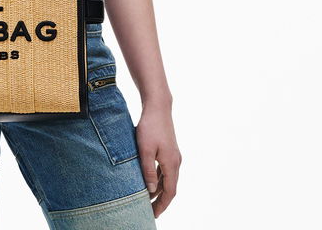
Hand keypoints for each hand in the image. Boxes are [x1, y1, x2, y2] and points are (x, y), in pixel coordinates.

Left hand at [136, 101, 180, 217]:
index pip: (170, 191)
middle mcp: (176, 161)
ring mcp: (174, 154)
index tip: (154, 215)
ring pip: (168, 178)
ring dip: (159, 189)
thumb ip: (147, 171)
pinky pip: (165, 169)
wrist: (158, 106)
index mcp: (171, 164)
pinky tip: (150, 180)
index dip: (162, 205)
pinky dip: (159, 178)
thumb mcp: (145, 150)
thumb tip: (151, 190)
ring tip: (148, 198)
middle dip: (161, 200)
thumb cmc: (150, 126)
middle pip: (170, 187)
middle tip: (150, 210)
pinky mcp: (169, 149)